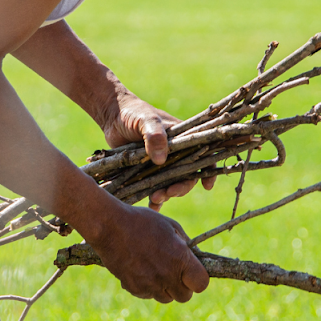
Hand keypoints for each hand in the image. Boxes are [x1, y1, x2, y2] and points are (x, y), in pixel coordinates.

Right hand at [88, 200, 210, 302]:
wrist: (109, 226)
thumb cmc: (142, 221)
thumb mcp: (170, 226)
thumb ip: (186, 244)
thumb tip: (196, 257)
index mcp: (180, 258)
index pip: (201, 284)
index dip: (197, 279)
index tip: (191, 273)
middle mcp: (167, 275)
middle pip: (184, 297)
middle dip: (181, 287)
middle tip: (173, 273)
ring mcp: (150, 284)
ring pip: (165, 298)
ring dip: (164, 288)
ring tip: (154, 269)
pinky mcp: (134, 288)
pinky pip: (147, 295)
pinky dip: (146, 287)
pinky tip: (139, 269)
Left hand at [99, 93, 216, 209]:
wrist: (111, 115)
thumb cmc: (133, 113)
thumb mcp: (145, 120)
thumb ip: (155, 136)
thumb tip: (161, 160)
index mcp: (182, 139)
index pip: (203, 155)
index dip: (208, 170)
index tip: (206, 185)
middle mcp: (175, 153)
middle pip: (186, 175)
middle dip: (180, 188)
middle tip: (167, 193)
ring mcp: (161, 164)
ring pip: (170, 184)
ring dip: (166, 195)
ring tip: (155, 199)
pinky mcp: (146, 171)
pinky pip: (154, 188)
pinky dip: (154, 199)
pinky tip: (151, 207)